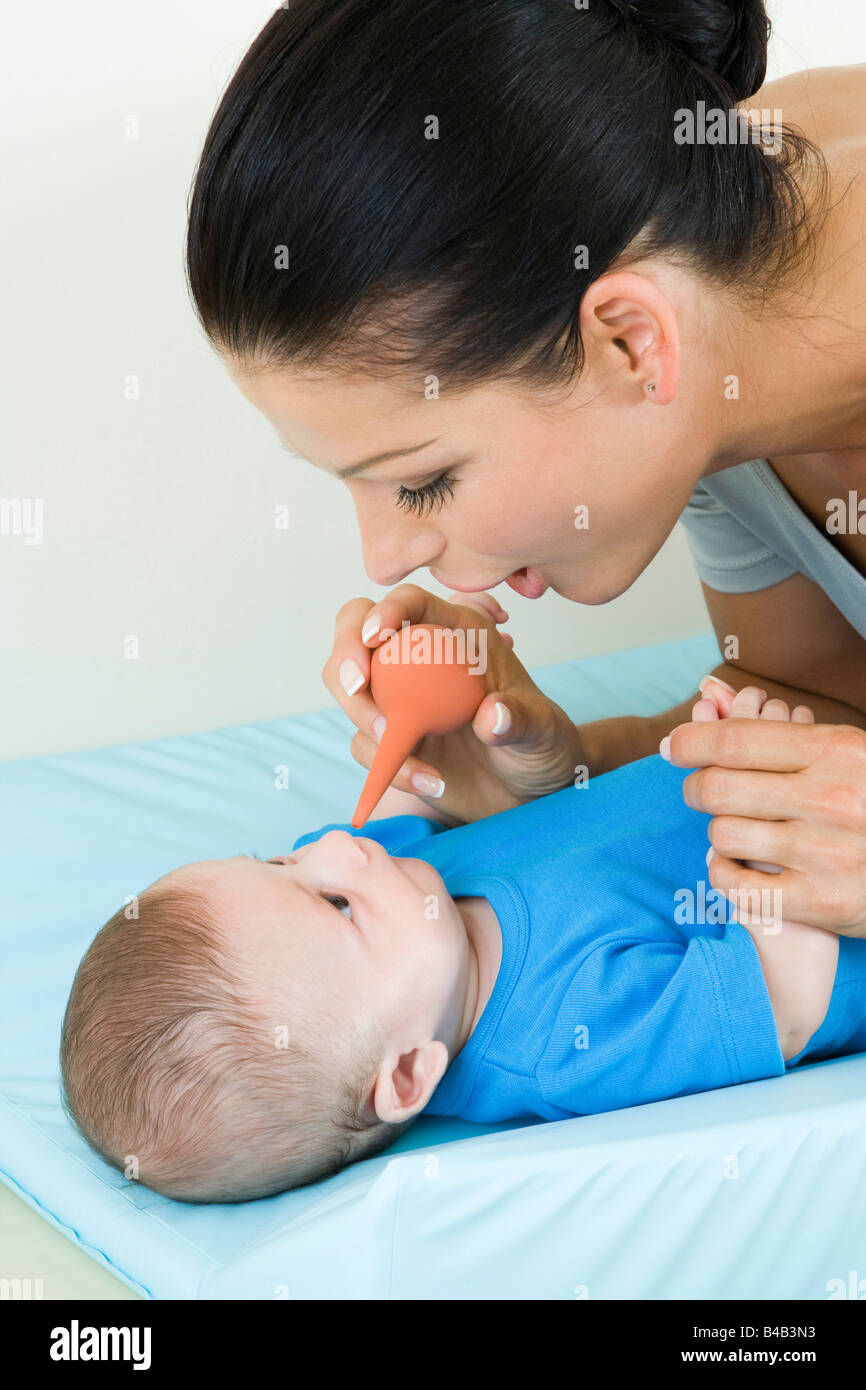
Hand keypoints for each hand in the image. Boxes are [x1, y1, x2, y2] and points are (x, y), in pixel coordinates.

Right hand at [321, 583, 584, 822]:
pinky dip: (388, 765)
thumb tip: (493, 716)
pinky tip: (431, 782)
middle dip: (346, 652)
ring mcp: (399, 698)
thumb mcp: (543, 728)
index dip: (387, 609)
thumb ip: (521, 719)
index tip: (377, 635)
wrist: (529, 788)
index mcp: (456, 633)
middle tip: (357, 685)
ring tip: (400, 745)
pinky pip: (367, 744)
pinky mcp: (390, 738)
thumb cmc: (540, 743)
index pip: (412, 603)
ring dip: (362, 715)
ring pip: (350, 688)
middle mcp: (418, 658)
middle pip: (357, 633)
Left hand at [664, 682, 865, 936]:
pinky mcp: (822, 903)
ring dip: (718, 830)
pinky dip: (724, 872)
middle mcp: (829, 800)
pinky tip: (734, 863)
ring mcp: (825, 854)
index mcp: (837, 751)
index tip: (673, 747)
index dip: (691, 742)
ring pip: (723, 834)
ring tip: (732, 828)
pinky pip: (736, 886)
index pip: (735, 741)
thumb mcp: (849, 752)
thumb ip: (784, 732)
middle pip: (718, 787)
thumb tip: (707, 692)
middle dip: (696, 787)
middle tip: (700, 790)